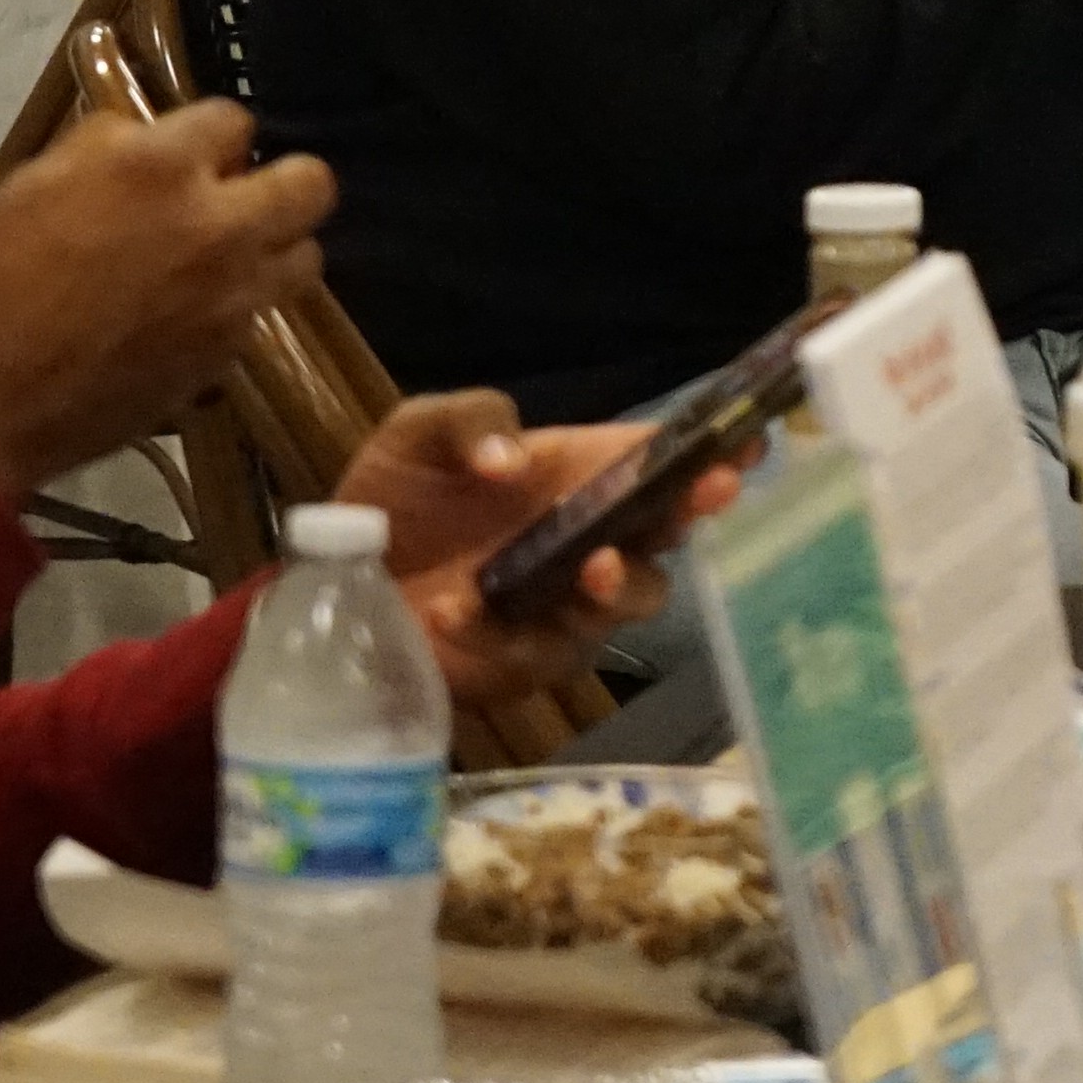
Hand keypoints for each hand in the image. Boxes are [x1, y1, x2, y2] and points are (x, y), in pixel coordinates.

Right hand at [0, 102, 336, 506]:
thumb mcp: (31, 184)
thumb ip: (105, 148)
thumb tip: (142, 136)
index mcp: (156, 168)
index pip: (233, 119)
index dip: (210, 136)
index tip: (193, 152)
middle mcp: (213, 225)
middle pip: (311, 182)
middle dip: (280, 181)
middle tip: (238, 196)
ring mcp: (231, 294)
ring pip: (305, 253)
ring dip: (273, 247)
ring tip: (227, 257)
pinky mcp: (230, 351)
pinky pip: (263, 311)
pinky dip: (240, 305)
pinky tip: (194, 311)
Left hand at [333, 389, 746, 709]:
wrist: (336, 579)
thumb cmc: (393, 496)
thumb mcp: (419, 434)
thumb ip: (470, 422)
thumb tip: (513, 464)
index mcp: (582, 470)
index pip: (663, 455)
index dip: (713, 446)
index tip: (746, 437)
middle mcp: (594, 535)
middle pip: (671, 527)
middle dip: (696, 508)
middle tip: (705, 493)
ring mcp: (569, 603)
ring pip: (635, 598)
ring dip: (622, 583)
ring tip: (592, 568)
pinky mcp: (529, 660)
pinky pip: (538, 650)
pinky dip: (497, 630)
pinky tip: (454, 609)